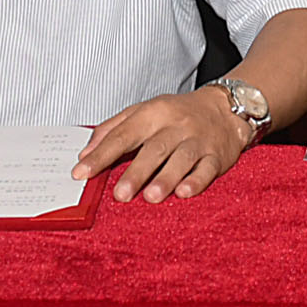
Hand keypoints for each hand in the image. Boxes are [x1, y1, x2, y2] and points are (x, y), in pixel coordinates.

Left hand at [76, 88, 252, 202]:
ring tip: (151, 197)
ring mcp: (198, 141)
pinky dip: (197, 181)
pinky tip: (184, 192)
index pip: (123, 134)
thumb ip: (113, 129)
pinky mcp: (217, 155)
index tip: (82, 172)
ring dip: (166, 178)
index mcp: (153, 113)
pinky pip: (207, 169)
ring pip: (182, 159)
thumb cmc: (177, 114)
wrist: (225, 108)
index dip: (101, 154)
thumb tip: (85, 153)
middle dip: (136, 173)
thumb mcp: (143, 111)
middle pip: (154, 149)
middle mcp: (175, 126)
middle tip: (120, 194)